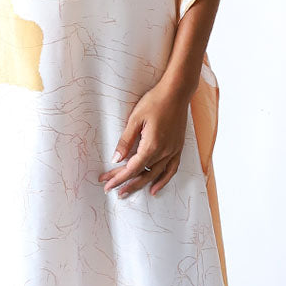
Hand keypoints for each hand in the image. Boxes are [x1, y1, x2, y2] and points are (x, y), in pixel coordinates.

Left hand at [98, 80, 191, 196]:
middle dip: (125, 183)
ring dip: (141, 185)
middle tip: (111, 190)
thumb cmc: (154, 102)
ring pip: (155, 175)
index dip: (118, 178)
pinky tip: (154, 189)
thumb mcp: (135, 119)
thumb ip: (125, 141)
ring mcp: (173, 151)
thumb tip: (116, 159)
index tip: (107, 184)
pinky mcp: (178, 148)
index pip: (132, 168)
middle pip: (142, 174)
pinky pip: (171, 170)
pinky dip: (163, 181)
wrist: (176, 92)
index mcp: (152, 145)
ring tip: (127, 192)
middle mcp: (164, 152)